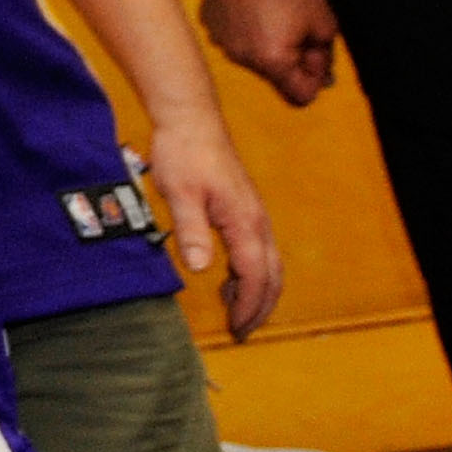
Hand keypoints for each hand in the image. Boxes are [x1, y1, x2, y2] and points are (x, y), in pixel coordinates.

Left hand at [137, 101, 284, 340]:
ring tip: (233, 312)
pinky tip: (228, 280)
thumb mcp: (179, 193)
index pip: (256, 276)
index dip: (249, 306)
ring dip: (256, 291)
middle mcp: (257, 221)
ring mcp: (254, 215)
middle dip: (260, 307)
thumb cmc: (184, 153)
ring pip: (268, 264)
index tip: (236, 329)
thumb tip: (200, 268)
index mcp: (245, 221)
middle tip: (241, 332)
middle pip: (271, 275)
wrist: (191, 119)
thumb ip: (192, 231)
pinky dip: (250, 273)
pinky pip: (257, 250)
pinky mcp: (245, 210)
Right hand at [201, 0, 337, 109]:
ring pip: (253, 55)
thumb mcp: (324, 22)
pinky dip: (247, 28)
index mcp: (272, 61)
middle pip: (275, 74)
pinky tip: (255, 5)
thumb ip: (324, 56)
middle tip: (301, 27)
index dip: (316, 80)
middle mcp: (242, 57)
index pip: (300, 96)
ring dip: (267, 42)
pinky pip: (234, 36)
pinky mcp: (210, 22)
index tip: (317, 56)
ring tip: (275, 10)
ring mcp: (221, 40)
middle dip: (291, 57)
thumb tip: (322, 76)